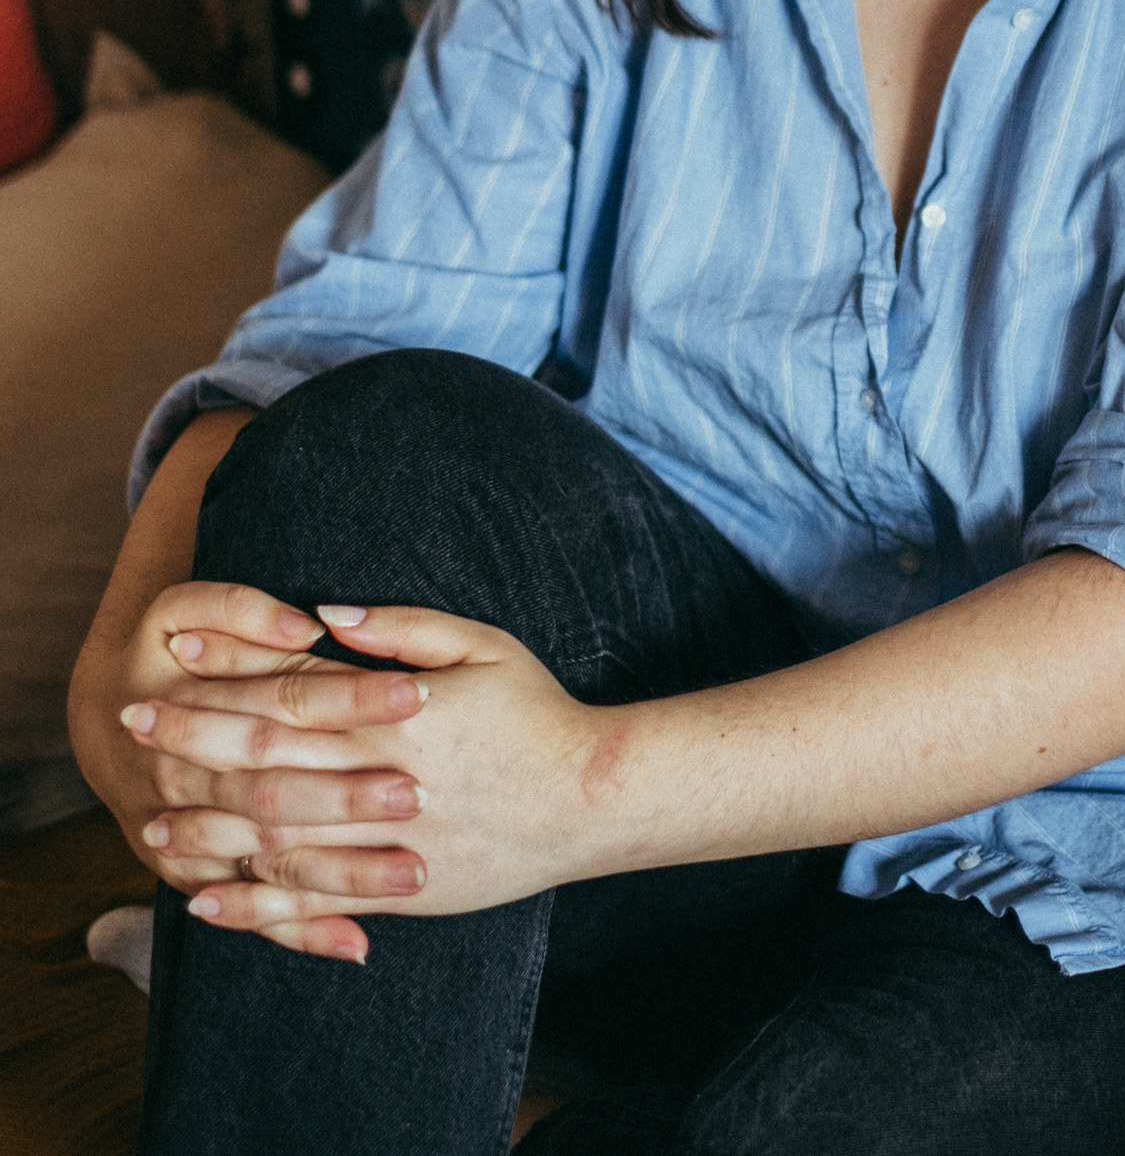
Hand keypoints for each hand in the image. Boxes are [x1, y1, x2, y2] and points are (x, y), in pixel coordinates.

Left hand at [120, 604, 600, 958]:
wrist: (592, 797)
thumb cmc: (537, 711)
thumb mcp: (482, 644)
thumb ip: (401, 628)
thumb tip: (326, 612)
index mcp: (397, 716)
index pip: (290, 693)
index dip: (226, 676)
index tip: (172, 658)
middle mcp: (383, 782)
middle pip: (268, 763)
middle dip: (195, 742)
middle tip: (135, 726)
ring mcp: (387, 844)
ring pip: (278, 840)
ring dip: (208, 831)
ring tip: (150, 821)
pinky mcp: (400, 893)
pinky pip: (315, 905)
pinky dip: (258, 908)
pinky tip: (210, 903)